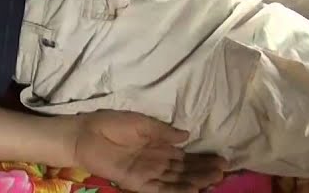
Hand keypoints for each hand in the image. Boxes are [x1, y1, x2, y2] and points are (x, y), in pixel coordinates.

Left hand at [73, 110, 224, 192]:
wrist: (85, 135)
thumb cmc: (110, 125)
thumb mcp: (141, 123)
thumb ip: (163, 131)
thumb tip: (187, 135)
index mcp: (158, 145)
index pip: (186, 156)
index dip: (204, 159)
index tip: (223, 160)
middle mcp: (157, 161)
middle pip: (186, 170)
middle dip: (205, 171)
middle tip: (223, 171)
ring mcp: (149, 173)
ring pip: (177, 181)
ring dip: (196, 181)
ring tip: (214, 179)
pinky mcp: (137, 183)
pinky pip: (161, 190)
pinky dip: (177, 191)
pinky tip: (193, 190)